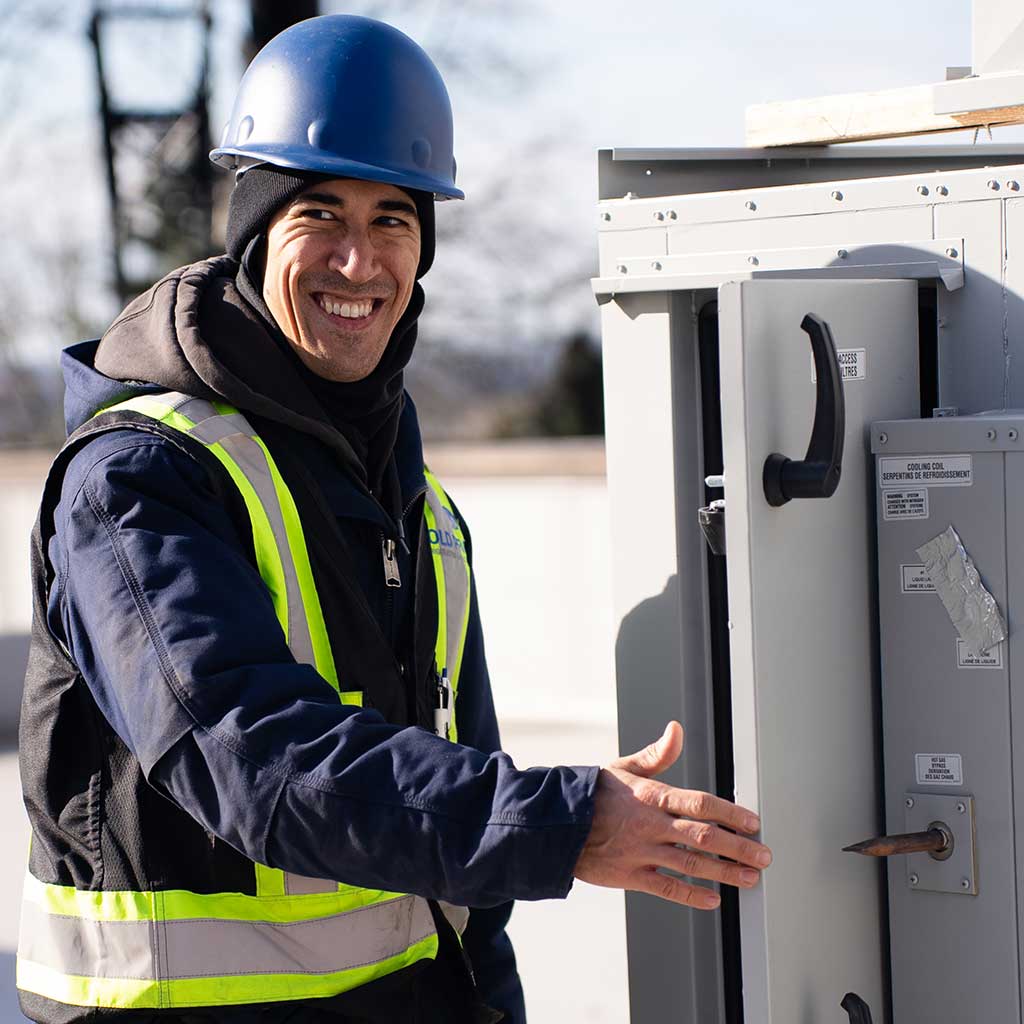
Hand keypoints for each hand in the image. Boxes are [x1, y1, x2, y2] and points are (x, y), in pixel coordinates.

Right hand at [573, 721, 770, 909]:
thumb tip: (676, 729)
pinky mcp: (630, 876)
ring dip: (725, 873)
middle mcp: (651, 824)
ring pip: (692, 865)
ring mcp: (642, 852)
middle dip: (739, 847)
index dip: (731, 813)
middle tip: (764, 856)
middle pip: (704, 836)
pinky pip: (667, 888)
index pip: (700, 803)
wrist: (556, 823)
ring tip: (750, 879)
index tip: (753, 822)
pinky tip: (714, 899)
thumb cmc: (594, 793)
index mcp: (652, 795)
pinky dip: (693, 896)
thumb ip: (657, 754)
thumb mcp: (623, 767)